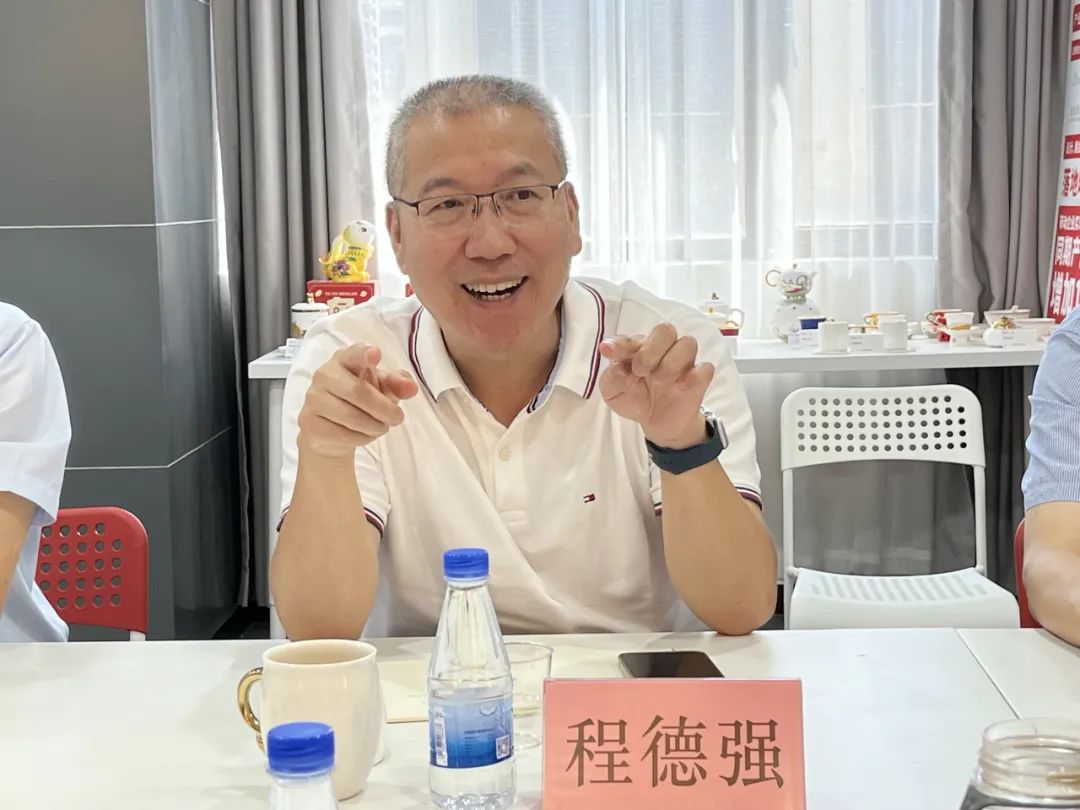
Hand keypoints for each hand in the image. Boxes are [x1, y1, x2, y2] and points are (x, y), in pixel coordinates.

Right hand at [298, 344, 418, 457]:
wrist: (332, 429)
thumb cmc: (361, 400)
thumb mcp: (383, 388)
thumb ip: (397, 384)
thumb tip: (411, 387)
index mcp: (345, 360)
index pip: (353, 354)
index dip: (363, 354)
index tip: (375, 353)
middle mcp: (325, 375)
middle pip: (358, 392)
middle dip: (384, 409)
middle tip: (397, 418)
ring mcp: (313, 399)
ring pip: (351, 417)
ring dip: (375, 426)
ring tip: (381, 427)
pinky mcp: (309, 423)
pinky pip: (342, 435)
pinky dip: (362, 438)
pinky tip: (363, 434)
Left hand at [598, 323, 713, 449]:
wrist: (656, 423)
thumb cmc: (634, 399)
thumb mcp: (613, 393)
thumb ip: (611, 377)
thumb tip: (616, 365)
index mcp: (637, 349)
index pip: (630, 339)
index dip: (620, 344)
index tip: (608, 352)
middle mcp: (662, 349)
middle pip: (666, 330)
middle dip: (651, 349)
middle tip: (640, 371)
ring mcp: (682, 362)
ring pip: (688, 343)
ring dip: (671, 362)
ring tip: (660, 381)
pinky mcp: (699, 378)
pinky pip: (706, 368)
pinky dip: (694, 376)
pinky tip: (681, 386)